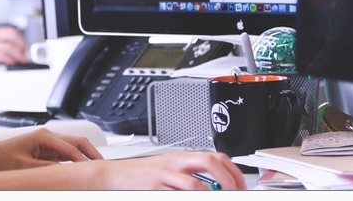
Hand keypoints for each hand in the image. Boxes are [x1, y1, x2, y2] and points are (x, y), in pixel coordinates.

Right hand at [0, 25, 26, 64]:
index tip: (22, 45)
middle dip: (21, 45)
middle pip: (13, 36)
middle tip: (23, 52)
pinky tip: (11, 63)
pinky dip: (10, 60)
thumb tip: (1, 46)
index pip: (10, 30)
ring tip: (20, 60)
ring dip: (18, 55)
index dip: (19, 38)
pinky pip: (2, 56)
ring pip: (10, 47)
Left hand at [0, 127, 101, 169]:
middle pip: (78, 142)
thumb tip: (68, 173)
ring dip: (85, 156)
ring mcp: (46, 143)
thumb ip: (48, 170)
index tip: (95, 173)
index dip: (85, 162)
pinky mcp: (44, 150)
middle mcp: (47, 137)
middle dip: (92, 153)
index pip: (72, 150)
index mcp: (44, 137)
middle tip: (105, 167)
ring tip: (97, 168)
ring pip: (73, 147)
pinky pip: (65, 154)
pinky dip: (75, 161)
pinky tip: (80, 170)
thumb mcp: (25, 168)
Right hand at [95, 151, 246, 190]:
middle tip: (234, 193)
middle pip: (210, 161)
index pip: (215, 156)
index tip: (241, 186)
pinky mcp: (154, 186)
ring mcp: (165, 174)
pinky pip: (177, 193)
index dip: (233, 171)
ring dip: (211, 193)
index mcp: (181, 157)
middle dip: (228, 179)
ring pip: (195, 182)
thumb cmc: (139, 175)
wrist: (111, 175)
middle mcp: (175, 162)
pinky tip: (195, 197)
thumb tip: (214, 187)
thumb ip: (188, 174)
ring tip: (217, 198)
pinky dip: (191, 196)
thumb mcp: (166, 169)